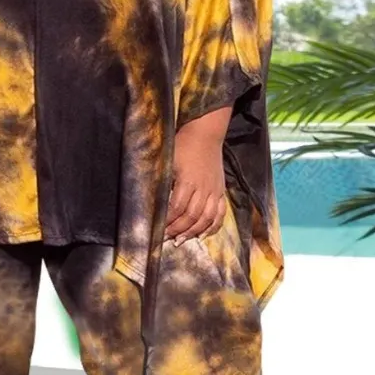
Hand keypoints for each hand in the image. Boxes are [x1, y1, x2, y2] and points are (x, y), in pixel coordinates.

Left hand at [165, 114, 229, 243]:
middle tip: (167, 238)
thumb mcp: (169, 161)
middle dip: (178, 230)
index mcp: (188, 181)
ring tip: (181, 240)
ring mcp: (214, 191)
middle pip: (191, 216)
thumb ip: (163, 181)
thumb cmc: (183, 146)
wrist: (205, 135)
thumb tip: (152, 201)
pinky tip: (203, 235)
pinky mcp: (221, 192)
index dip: (168, 221)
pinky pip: (220, 214)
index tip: (158, 228)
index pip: (177, 207)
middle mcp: (203, 188)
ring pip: (206, 218)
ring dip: (193, 232)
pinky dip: (212, 227)